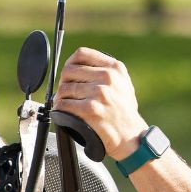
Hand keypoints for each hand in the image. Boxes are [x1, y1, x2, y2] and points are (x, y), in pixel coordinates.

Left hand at [54, 47, 147, 161]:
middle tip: (64, 92)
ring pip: (64, 89)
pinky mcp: (91, 109)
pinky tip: (63, 113)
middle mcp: (108, 77)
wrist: (131, 137)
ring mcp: (99, 93)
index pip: (82, 54)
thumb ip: (106, 71)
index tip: (68, 73)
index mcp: (115, 68)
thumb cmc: (125, 113)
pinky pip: (64, 104)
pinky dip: (60, 109)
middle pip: (69, 71)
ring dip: (60, 98)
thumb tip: (79, 66)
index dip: (69, 63)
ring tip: (63, 104)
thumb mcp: (123, 85)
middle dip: (63, 82)